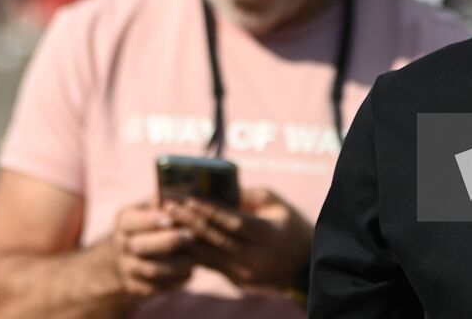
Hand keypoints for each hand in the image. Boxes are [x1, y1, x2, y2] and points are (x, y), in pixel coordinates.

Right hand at [108, 203, 195, 301]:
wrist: (125, 255)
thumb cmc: (147, 223)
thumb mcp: (148, 208)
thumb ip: (161, 202)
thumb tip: (179, 196)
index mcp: (124, 222)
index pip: (133, 221)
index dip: (151, 220)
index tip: (171, 218)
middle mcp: (121, 245)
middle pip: (143, 246)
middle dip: (169, 241)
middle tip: (192, 236)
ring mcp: (126, 268)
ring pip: (152, 270)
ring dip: (177, 265)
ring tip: (196, 258)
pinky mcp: (135, 287)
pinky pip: (156, 288)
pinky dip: (175, 281)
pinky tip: (189, 272)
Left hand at [167, 187, 311, 291]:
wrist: (304, 265)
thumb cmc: (291, 225)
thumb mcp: (276, 203)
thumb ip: (249, 195)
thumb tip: (217, 189)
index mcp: (268, 234)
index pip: (232, 221)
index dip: (208, 209)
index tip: (187, 197)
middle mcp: (255, 257)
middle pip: (215, 238)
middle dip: (190, 221)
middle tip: (169, 205)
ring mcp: (246, 273)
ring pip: (209, 255)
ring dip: (186, 237)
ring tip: (168, 221)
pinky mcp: (239, 281)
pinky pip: (212, 265)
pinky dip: (195, 252)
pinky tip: (180, 238)